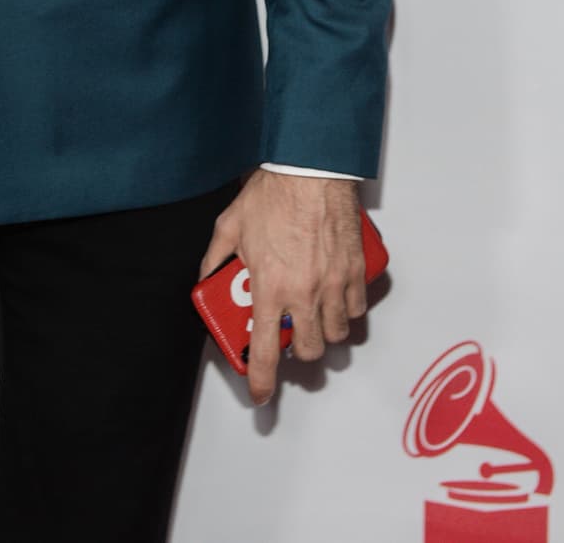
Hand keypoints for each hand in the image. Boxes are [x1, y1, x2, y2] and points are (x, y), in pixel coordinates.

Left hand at [197, 168, 365, 406]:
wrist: (310, 168)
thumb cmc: (271, 194)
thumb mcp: (230, 226)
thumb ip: (216, 258)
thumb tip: (206, 278)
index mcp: (270, 288)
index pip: (267, 352)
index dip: (263, 381)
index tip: (262, 395)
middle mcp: (304, 294)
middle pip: (310, 352)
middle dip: (300, 352)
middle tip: (291, 334)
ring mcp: (333, 285)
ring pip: (337, 335)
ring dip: (325, 334)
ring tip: (313, 316)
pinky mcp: (355, 272)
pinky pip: (357, 310)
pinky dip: (347, 313)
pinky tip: (336, 300)